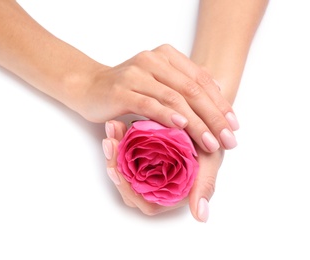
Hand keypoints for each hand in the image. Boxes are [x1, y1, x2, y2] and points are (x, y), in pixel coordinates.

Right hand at [68, 44, 237, 152]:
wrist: (88, 86)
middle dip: (214, 117)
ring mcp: (136, 74)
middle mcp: (153, 60)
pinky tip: (182, 127)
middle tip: (229, 139)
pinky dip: (168, 116)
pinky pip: (150, 104)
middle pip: (192, 90)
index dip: (220, 103)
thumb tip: (218, 93)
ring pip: (174, 99)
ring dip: (196, 123)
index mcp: (166, 56)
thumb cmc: (125, 88)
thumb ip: (182, 84)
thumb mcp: (157, 81)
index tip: (234, 125)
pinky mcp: (121, 91)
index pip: (201, 80)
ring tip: (211, 142)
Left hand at [102, 120, 223, 220]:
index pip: (140, 199)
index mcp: (168, 194)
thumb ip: (205, 186)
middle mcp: (155, 184)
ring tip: (111, 128)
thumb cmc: (211, 142)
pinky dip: (120, 138)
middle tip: (109, 141)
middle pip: (126, 182)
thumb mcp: (212, 160)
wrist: (208, 120)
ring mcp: (148, 167)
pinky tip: (117, 124)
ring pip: (123, 165)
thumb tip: (201, 217)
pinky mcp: (144, 152)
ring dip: (114, 148)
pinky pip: (126, 150)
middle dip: (114, 161)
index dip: (125, 187)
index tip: (114, 169)